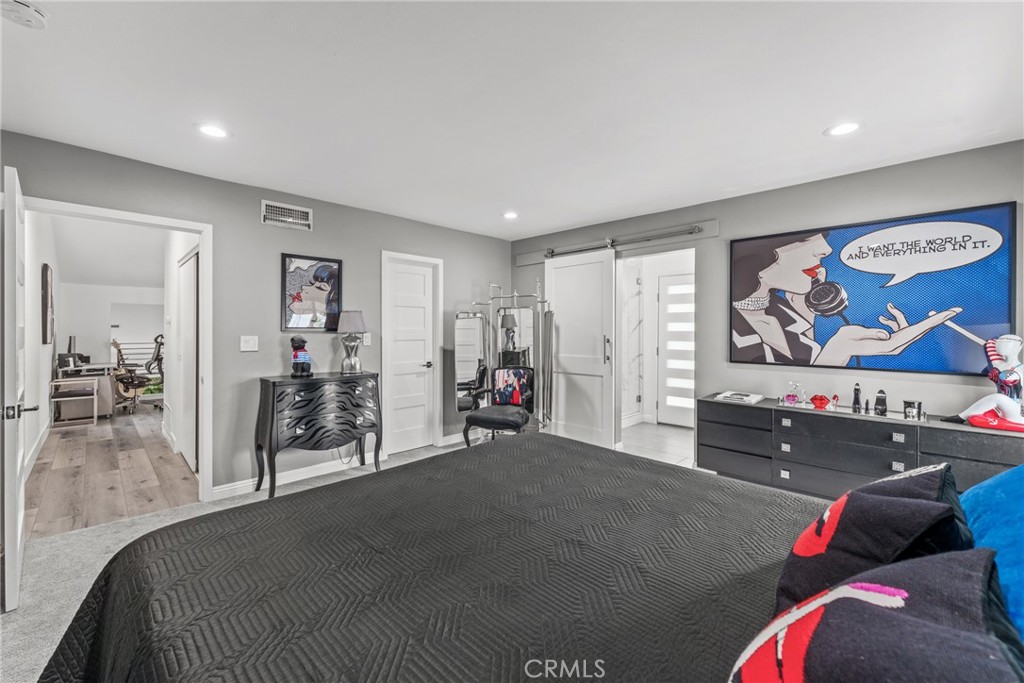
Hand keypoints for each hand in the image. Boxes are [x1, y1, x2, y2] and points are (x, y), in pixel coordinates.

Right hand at [815, 304, 961, 365]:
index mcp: (890, 344)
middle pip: (922, 329)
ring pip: (907, 325)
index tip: (947, 315)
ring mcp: (893, 342)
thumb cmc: (846, 343)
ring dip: (899, 315)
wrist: (839, 349)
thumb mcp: (855, 334)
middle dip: (936, 319)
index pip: (917, 330)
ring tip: (889, 309)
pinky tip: (885, 315)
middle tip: (953, 311)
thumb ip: (872, 333)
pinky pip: (899, 325)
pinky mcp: (889, 338)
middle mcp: (895, 344)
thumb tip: (885, 332)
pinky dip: (893, 318)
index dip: (933, 322)